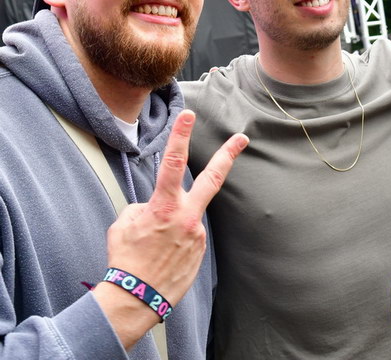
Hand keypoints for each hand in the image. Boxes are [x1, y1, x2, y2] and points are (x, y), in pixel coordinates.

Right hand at [94, 110, 247, 345]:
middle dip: (228, 155)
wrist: (135, 299)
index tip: (189, 115)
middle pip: (212, 178)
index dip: (181, 136)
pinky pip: (188, 236)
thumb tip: (155, 207)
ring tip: (155, 248)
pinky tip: (163, 257)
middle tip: (242, 137)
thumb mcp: (124, 224)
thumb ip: (144, 206)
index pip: (174, 162)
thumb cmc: (125, 259)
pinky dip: (175, 241)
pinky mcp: (200, 250)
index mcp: (164, 206)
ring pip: (188, 215)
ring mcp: (197, 234)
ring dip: (174, 224)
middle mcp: (187, 216)